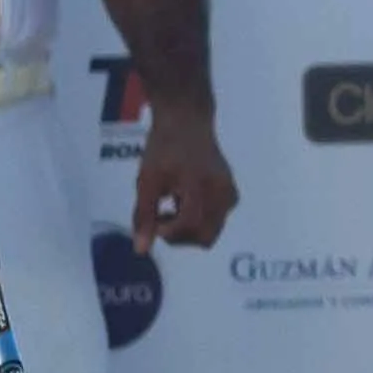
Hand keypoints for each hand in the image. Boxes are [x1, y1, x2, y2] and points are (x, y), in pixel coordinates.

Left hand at [129, 102, 241, 248]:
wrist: (186, 121)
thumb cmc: (163, 148)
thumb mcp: (147, 181)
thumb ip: (145, 217)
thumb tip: (141, 250)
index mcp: (200, 184)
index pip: (190, 225)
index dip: (169, 232)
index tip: (153, 221)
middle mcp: (221, 192)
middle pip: (204, 237)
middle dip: (180, 235)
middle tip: (161, 216)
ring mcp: (229, 193)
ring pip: (211, 232)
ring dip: (188, 228)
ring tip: (172, 205)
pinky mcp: (231, 193)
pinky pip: (216, 220)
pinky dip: (199, 219)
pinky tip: (184, 201)